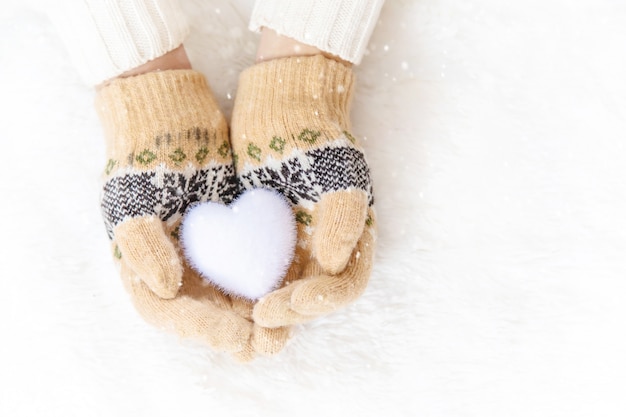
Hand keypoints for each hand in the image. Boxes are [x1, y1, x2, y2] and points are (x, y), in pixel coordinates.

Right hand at [97, 69, 288, 358]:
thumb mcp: (131, 196)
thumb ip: (141, 245)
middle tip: (268, 344)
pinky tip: (287, 293)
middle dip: (235, 332)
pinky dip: (262, 284)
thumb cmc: (143, 154)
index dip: (202, 330)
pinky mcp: (228, 236)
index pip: (169, 311)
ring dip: (253, 318)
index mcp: (142, 264)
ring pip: (227, 297)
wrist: (172, 113)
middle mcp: (172, 265)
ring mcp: (201, 252)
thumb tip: (165, 289)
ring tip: (281, 332)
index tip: (238, 335)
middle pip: (203, 314)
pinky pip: (245, 268)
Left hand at [230, 55, 375, 327]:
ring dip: (256, 315)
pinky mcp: (258, 235)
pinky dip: (236, 287)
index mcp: (350, 236)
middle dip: (283, 320)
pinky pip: (249, 269)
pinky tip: (212, 298)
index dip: (316, 303)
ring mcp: (290, 242)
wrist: (279, 100)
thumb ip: (342, 220)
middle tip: (253, 336)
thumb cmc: (314, 132)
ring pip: (277, 290)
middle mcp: (322, 246)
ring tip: (232, 335)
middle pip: (307, 298)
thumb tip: (334, 265)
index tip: (280, 305)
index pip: (342, 286)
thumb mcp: (337, 170)